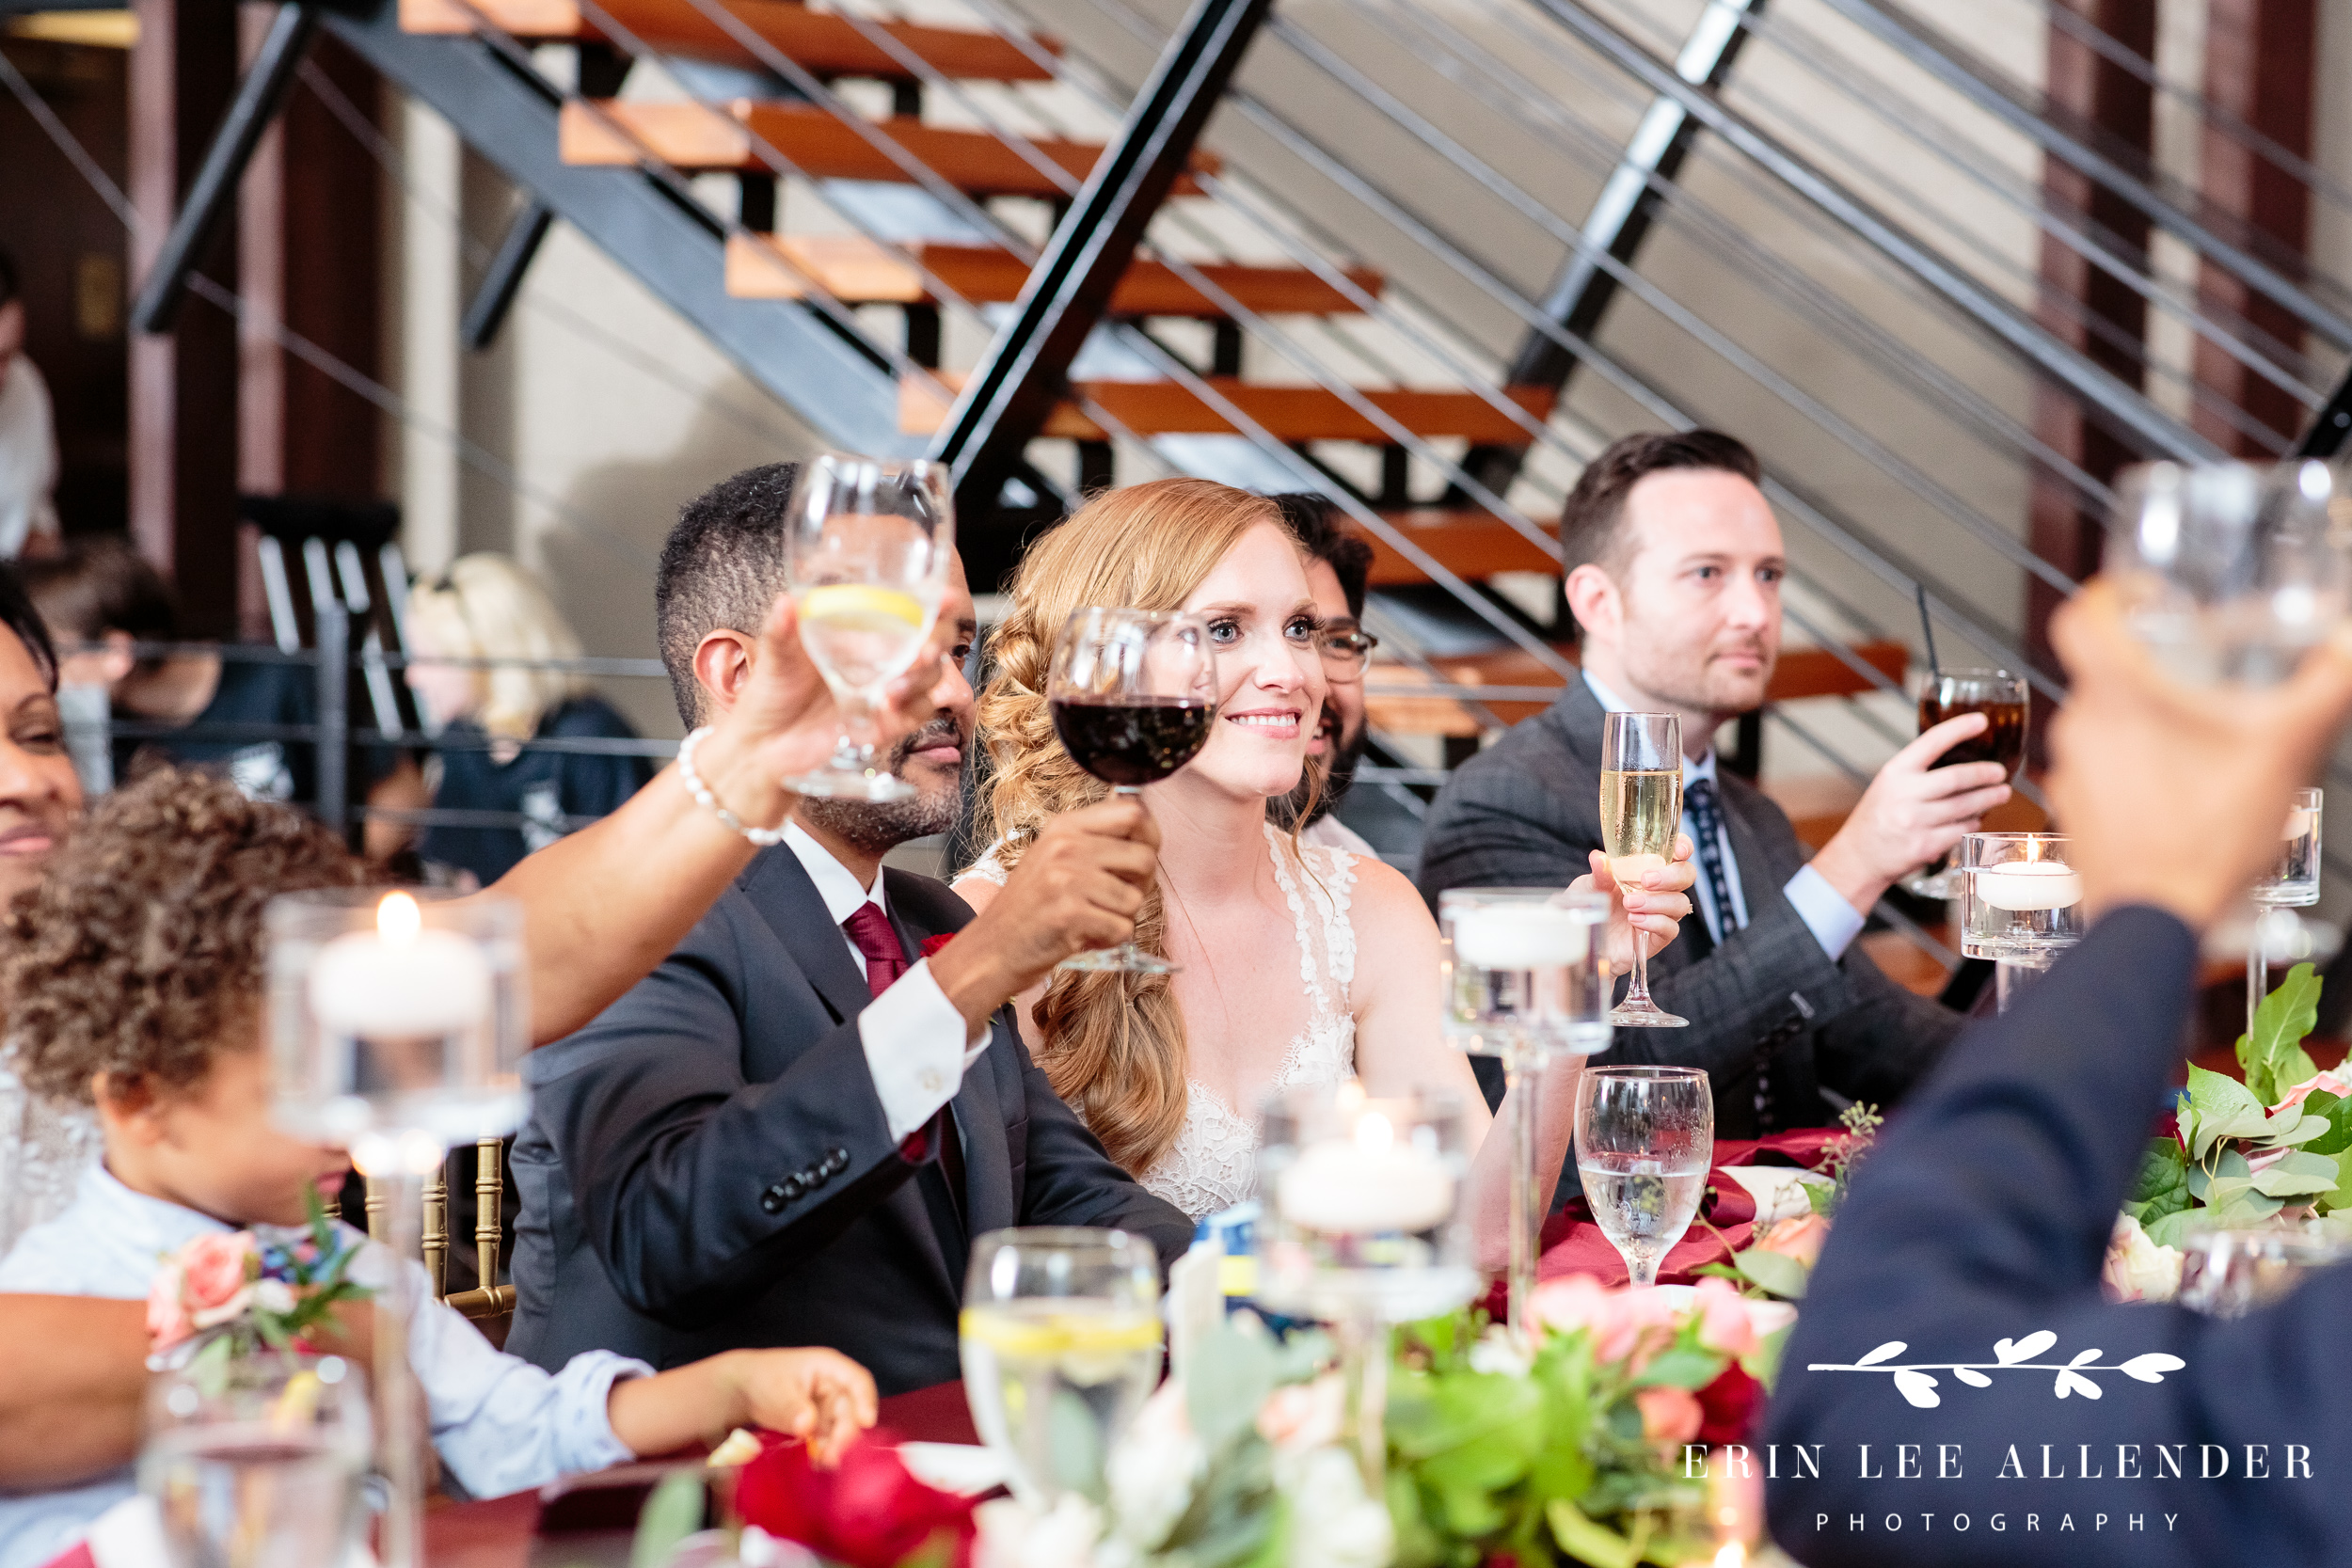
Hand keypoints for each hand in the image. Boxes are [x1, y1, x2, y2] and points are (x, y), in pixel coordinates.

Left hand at [691, 595, 945, 832]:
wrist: (764, 748)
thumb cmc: (771, 693)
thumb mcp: (774, 656)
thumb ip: (782, 630)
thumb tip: (786, 602)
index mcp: (861, 632)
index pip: (905, 609)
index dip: (932, 600)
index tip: (943, 596)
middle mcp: (881, 659)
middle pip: (930, 641)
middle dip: (938, 640)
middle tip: (927, 648)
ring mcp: (888, 691)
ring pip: (930, 677)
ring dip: (923, 677)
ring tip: (897, 684)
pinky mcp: (888, 724)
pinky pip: (917, 713)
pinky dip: (911, 708)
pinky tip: (889, 705)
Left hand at [728, 1348, 877, 1465]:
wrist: (745, 1391)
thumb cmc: (762, 1378)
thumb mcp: (776, 1388)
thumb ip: (793, 1406)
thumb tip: (808, 1426)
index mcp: (830, 1367)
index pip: (858, 1381)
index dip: (866, 1400)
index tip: (866, 1422)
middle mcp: (835, 1388)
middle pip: (852, 1410)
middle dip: (846, 1433)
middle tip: (833, 1455)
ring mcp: (829, 1408)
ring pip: (843, 1428)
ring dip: (837, 1446)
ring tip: (824, 1463)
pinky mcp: (821, 1427)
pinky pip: (830, 1440)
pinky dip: (826, 1452)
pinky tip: (817, 1464)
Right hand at [931, 796, 1160, 1025]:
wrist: (992, 947)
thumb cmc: (1030, 905)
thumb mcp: (1054, 855)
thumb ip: (1095, 841)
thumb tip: (1147, 833)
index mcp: (1065, 826)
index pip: (1133, 811)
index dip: (1151, 835)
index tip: (1141, 857)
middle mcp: (1067, 846)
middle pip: (1144, 858)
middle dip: (1140, 885)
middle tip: (1114, 898)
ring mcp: (1068, 879)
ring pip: (1136, 899)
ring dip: (1120, 917)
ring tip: (1090, 919)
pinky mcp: (1070, 914)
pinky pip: (1122, 928)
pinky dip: (1109, 939)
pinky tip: (1084, 936)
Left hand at [1580, 834, 1696, 966]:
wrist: (1583, 940)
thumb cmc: (1591, 905)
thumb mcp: (1590, 885)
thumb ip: (1599, 873)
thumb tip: (1599, 858)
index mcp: (1647, 869)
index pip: (1676, 853)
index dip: (1683, 847)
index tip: (1678, 851)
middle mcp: (1659, 889)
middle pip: (1687, 876)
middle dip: (1672, 876)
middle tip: (1646, 881)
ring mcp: (1661, 913)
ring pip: (1680, 903)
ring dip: (1657, 902)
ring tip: (1629, 904)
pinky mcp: (1658, 937)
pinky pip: (1671, 929)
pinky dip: (1654, 922)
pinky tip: (1635, 920)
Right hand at [1808, 715, 2012, 914]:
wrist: (1859, 856)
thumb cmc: (1877, 817)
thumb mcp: (1889, 785)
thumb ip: (1918, 773)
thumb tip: (1961, 758)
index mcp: (1895, 773)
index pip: (1931, 743)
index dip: (1958, 729)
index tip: (1981, 721)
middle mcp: (1904, 795)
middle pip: (1956, 778)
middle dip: (1984, 774)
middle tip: (1999, 772)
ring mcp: (1915, 822)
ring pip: (1964, 807)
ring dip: (1988, 799)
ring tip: (2001, 794)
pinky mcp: (1925, 846)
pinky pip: (1961, 831)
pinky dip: (1973, 823)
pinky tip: (1977, 818)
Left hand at [2048, 580, 2351, 929]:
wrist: (2157, 917)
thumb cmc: (2205, 839)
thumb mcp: (2283, 751)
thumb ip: (2323, 688)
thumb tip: (2346, 645)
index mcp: (2115, 696)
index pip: (2080, 618)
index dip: (2105, 596)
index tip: (2132, 593)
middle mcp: (2079, 727)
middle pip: (2104, 673)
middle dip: (2150, 670)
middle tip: (2195, 676)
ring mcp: (2071, 771)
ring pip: (2103, 723)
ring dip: (2144, 722)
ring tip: (2197, 739)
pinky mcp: (2073, 809)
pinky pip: (2100, 768)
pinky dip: (2133, 766)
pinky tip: (2176, 784)